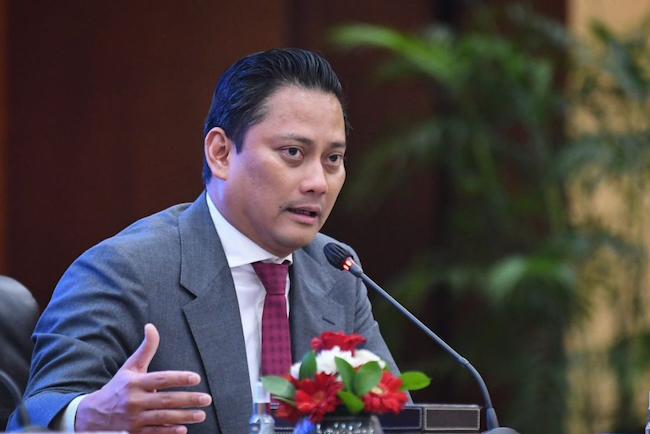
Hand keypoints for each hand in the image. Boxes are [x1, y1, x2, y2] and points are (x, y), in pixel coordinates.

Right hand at [75, 324, 211, 433]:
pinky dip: (168, 432)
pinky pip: (154, 433)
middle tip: (206, 398)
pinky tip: (183, 430)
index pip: (160, 379)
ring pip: (163, 418)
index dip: (178, 378)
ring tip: (201, 414)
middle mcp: (135, 401)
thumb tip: (151, 326)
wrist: (94, 414)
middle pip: (165, 400)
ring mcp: (134, 419)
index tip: (196, 378)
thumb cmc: (119, 387)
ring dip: (184, 417)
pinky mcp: (135, 432)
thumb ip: (145, 349)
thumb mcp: (130, 367)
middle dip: (188, 400)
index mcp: (135, 383)